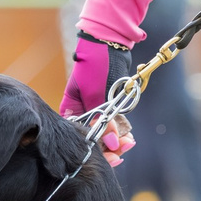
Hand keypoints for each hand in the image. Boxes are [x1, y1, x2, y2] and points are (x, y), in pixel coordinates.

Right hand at [61, 32, 133, 161]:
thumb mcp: (96, 95)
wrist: (110, 45)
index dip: (93, 150)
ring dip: (117, 141)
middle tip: (122, 150)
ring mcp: (95, 111)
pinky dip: (120, 132)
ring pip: (104, 134)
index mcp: (70, 111)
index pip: (79, 138)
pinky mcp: (108, 107)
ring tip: (129, 144)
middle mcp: (81, 114)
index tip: (110, 156)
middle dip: (108, 148)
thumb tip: (113, 144)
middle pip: (92, 140)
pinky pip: (113, 125)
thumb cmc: (96, 66)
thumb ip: (103, 121)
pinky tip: (129, 138)